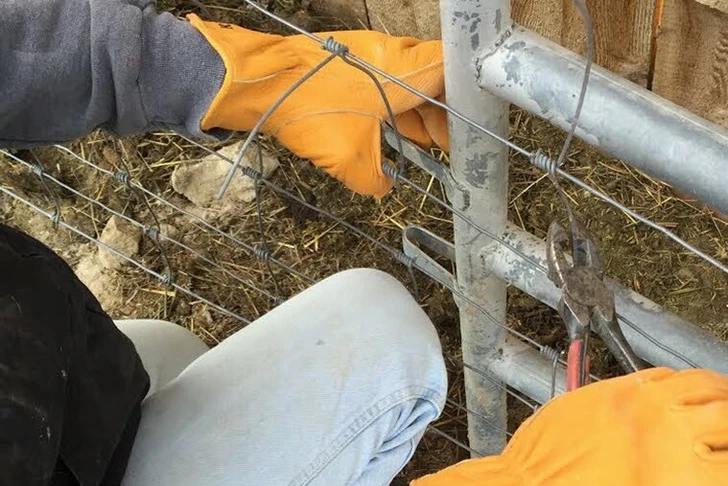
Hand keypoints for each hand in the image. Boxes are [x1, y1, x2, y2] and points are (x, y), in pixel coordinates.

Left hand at [189, 18, 447, 196]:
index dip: (466, 101)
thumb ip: (378, 180)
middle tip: (445, 148)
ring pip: (407, 81)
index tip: (467, 132)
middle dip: (441, 115)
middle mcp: (390, 55)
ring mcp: (368, 54)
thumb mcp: (352, 161)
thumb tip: (385, 187)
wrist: (258, 82)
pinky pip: (384, 81)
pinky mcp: (348, 61)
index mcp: (403, 71)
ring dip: (417, 112)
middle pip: (433, 78)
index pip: (453, 71)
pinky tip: (391, 133)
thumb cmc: (311, 113)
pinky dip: (393, 106)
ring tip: (422, 146)